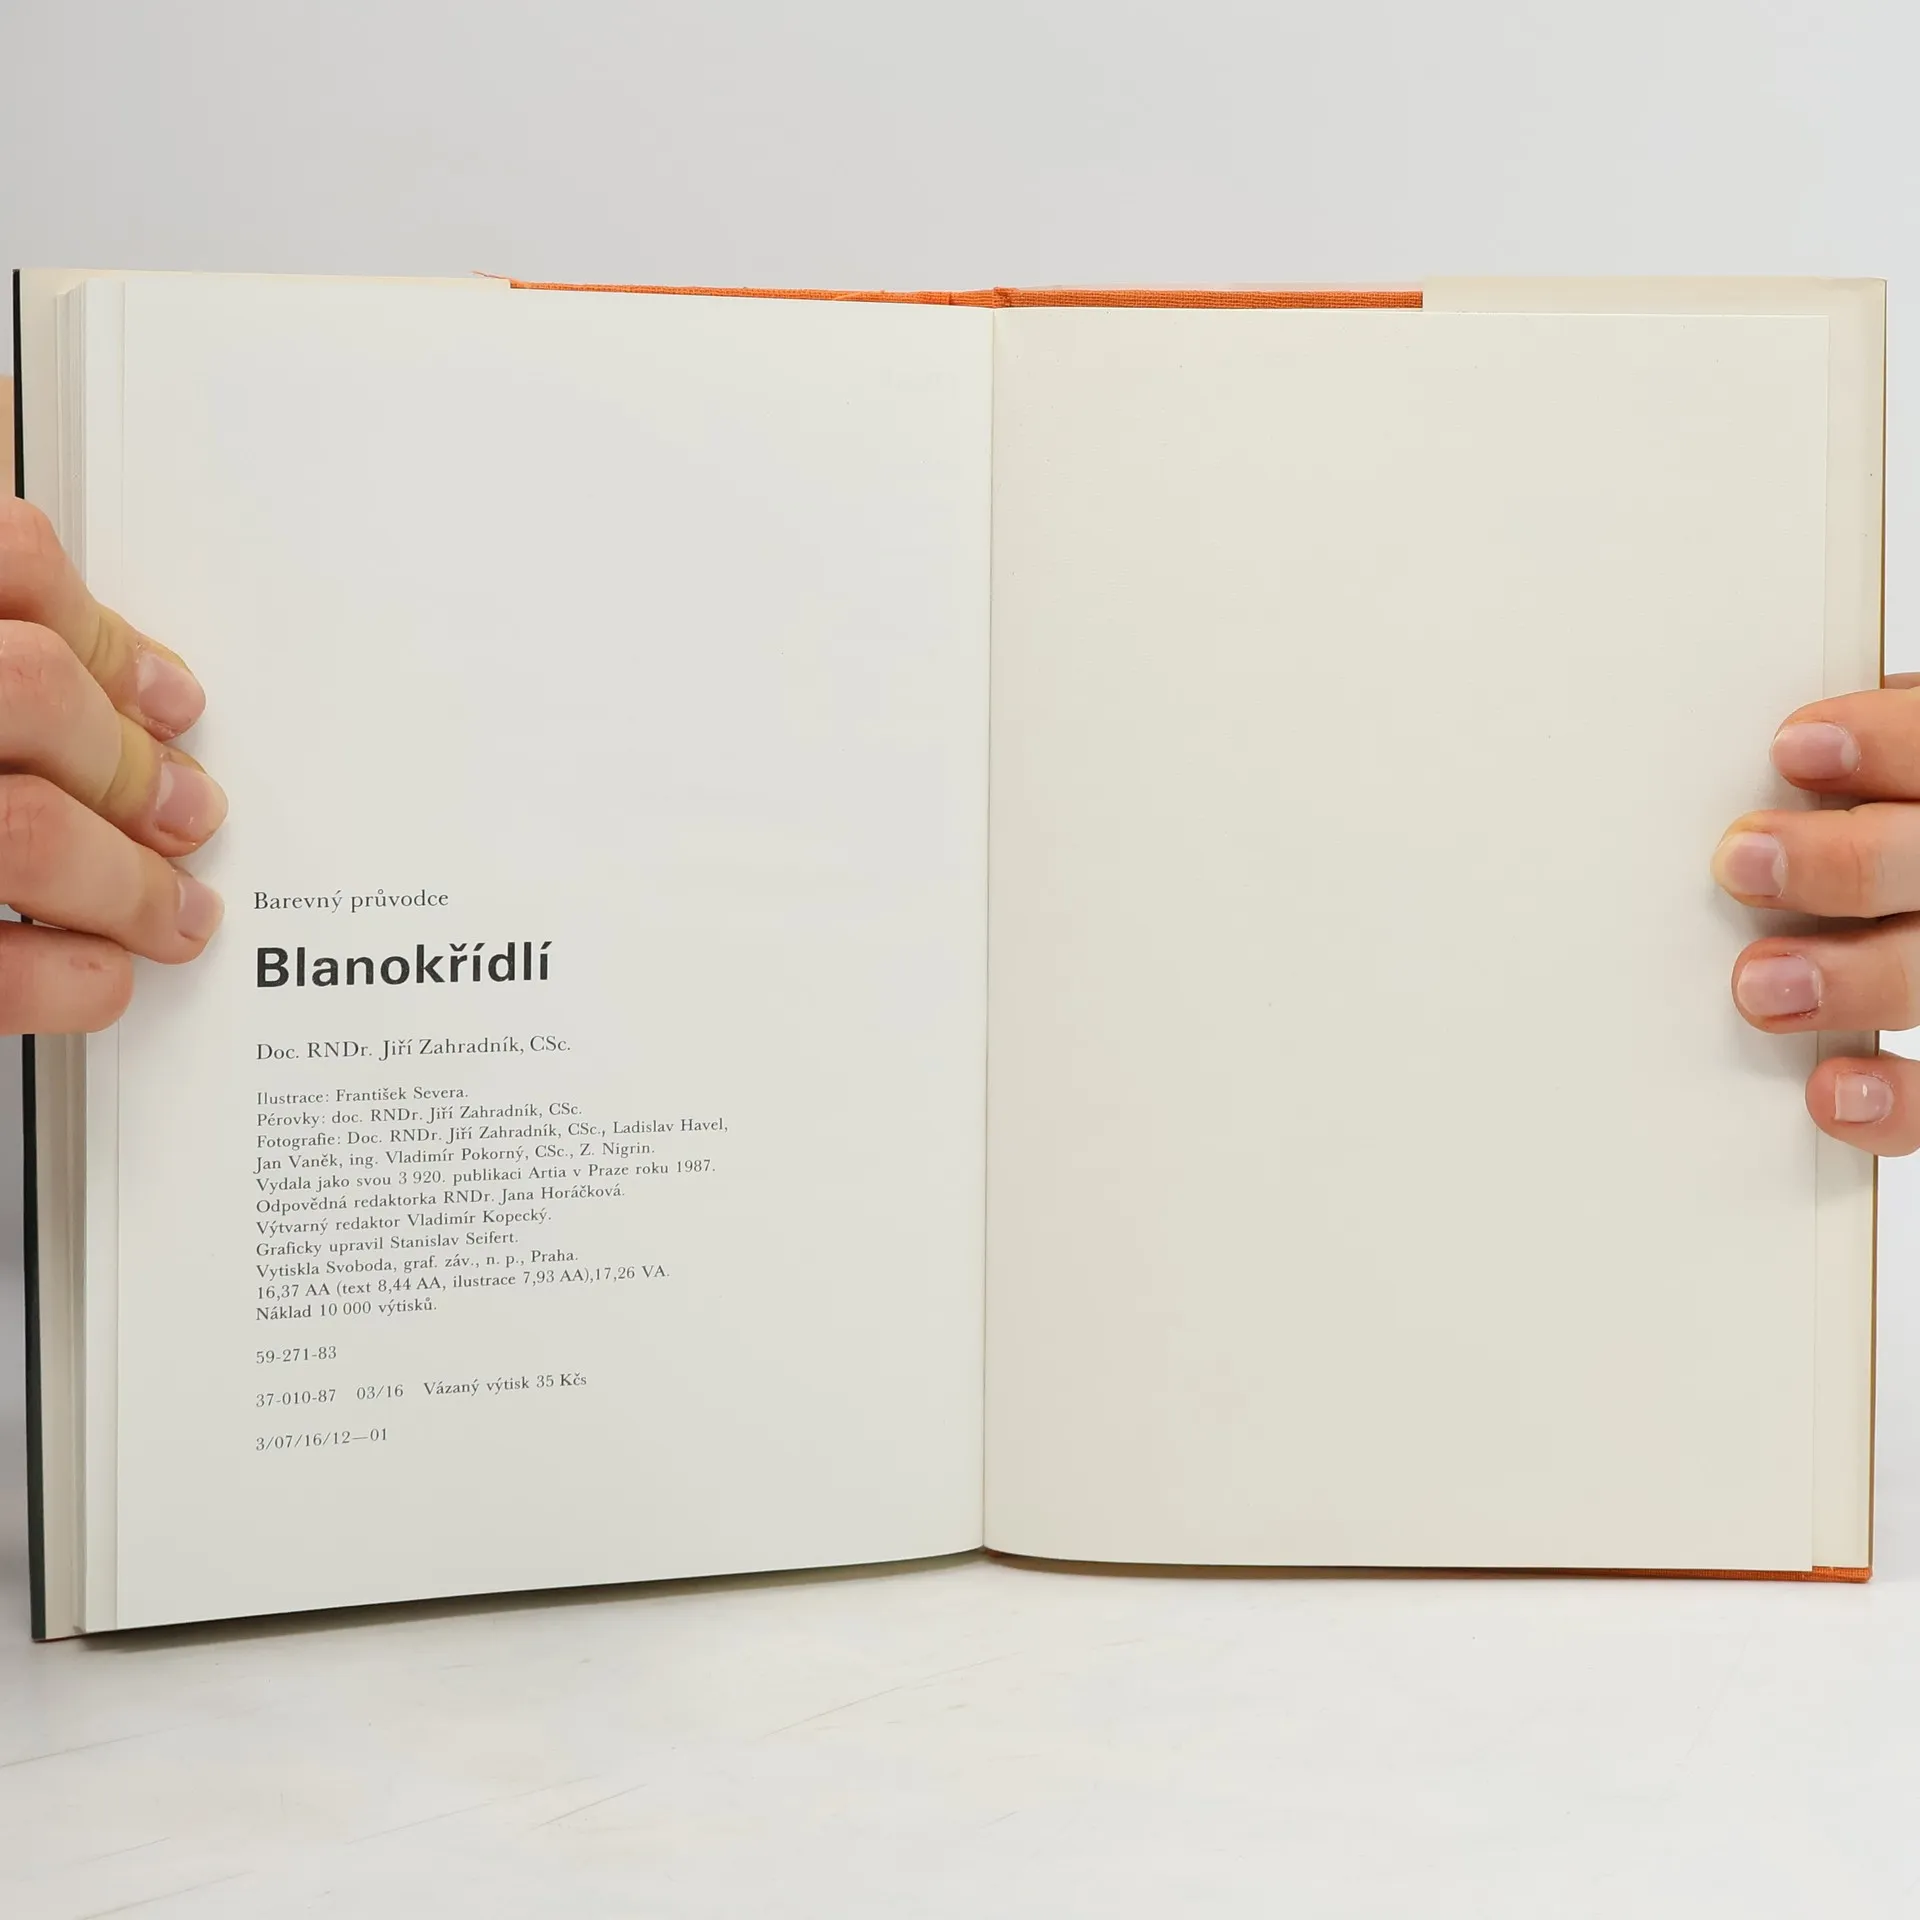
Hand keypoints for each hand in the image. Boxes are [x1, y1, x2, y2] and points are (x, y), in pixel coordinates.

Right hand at [0, 497, 224, 1033]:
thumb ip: (20, 621)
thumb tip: (137, 663)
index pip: (9, 561)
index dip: (104, 637)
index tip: (177, 701)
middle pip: (29, 693)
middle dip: (133, 767)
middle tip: (195, 815)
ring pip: (25, 831)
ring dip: (126, 882)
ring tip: (178, 913)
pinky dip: (64, 979)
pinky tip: (98, 976)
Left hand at [1718, 676, 1919, 1152]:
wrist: (1872, 905)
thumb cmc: (1843, 835)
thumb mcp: (1842, 788)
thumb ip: (1819, 774)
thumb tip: (1745, 761)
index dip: (1881, 746)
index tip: (1792, 749)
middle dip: (1842, 863)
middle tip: (1743, 864)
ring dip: (1851, 980)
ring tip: (1758, 984)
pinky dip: (1891, 1101)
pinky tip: (1829, 1092)